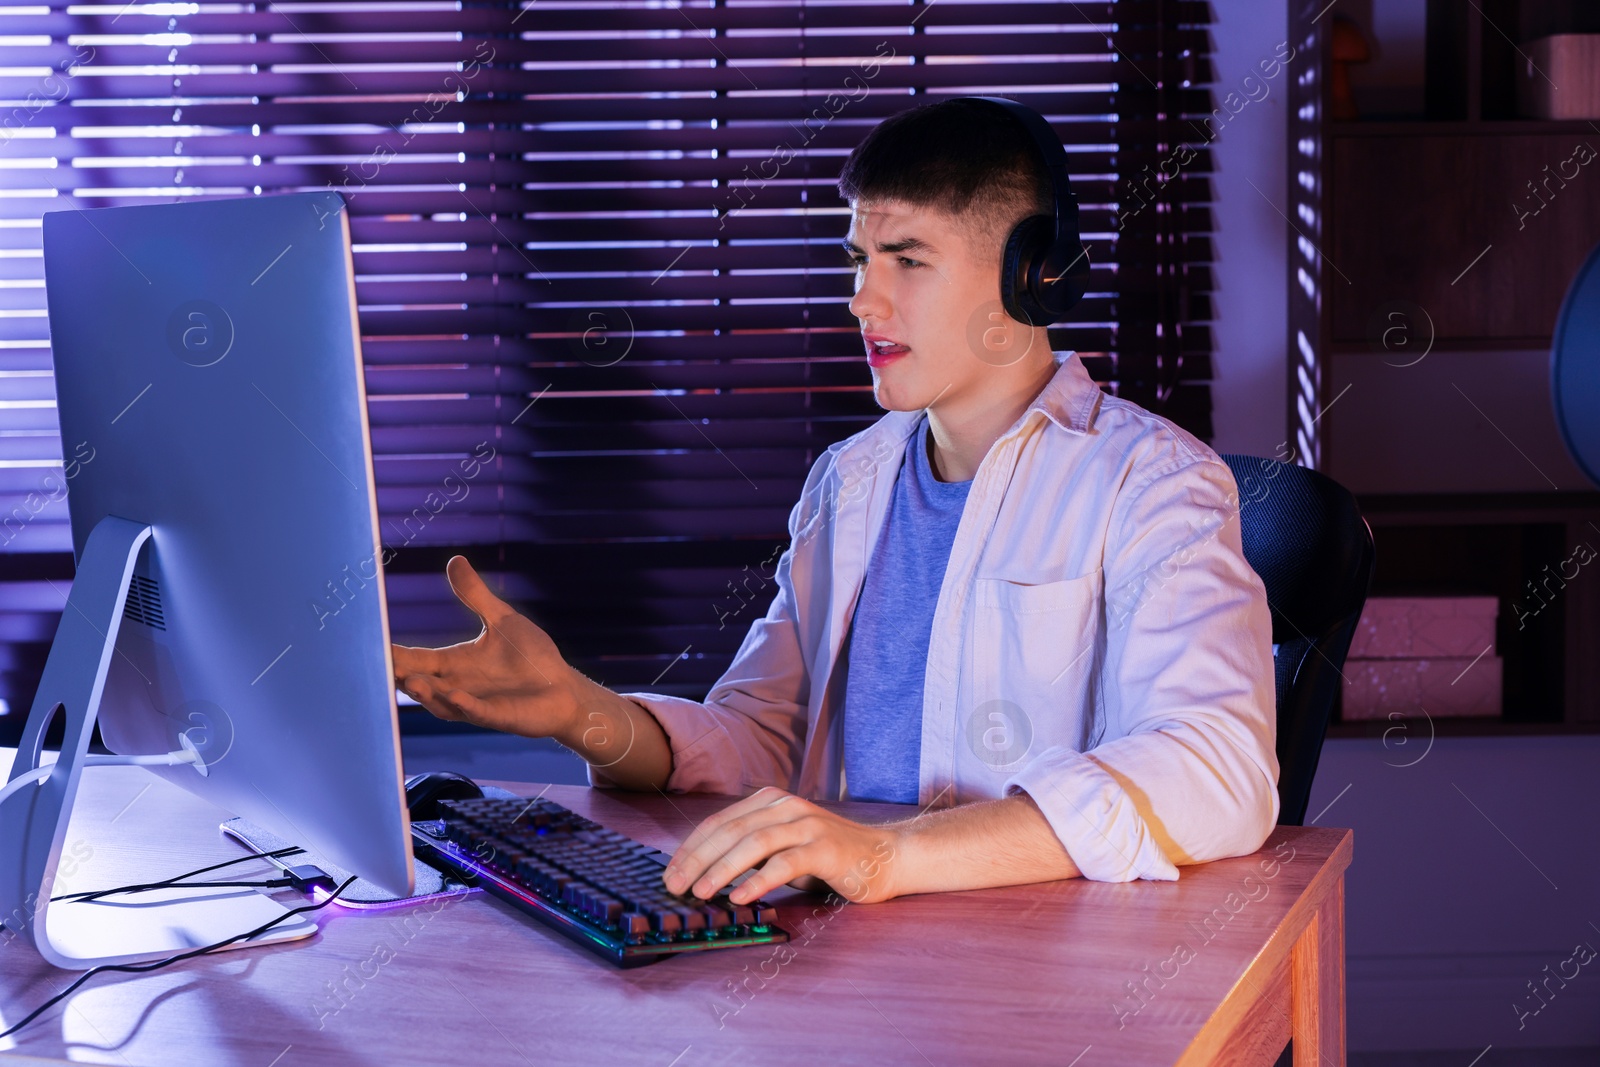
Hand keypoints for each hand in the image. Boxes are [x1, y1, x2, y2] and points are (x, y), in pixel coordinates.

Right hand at [391, 555, 579, 737]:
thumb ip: (475, 595)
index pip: (414, 658)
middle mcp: (457, 687)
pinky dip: (464, 705)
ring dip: (425, 693)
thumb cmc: (532, 658)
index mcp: (454, 664)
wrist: (565, 688)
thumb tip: (455, 560)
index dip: (392, 652)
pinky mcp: (499, 716)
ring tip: (408, 680)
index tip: (366, 643)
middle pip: (418, 682)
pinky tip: (454, 695)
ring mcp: (476, 704)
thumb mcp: (502, 619)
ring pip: (441, 703)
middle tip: (378, 664)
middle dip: (399, 674)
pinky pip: (477, 712)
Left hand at [662, 787, 901, 904]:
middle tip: (674, 886)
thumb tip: (703, 873)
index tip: (669, 873)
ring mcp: (807, 825)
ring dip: (722, 868)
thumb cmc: (827, 857)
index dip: (691, 847)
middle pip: (731, 830)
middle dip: (697, 859)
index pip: (720, 821)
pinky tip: (740, 897)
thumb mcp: (782, 847)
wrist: (884, 858)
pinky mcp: (826, 848)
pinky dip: (759, 880)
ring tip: (700, 892)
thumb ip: (750, 851)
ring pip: (754, 843)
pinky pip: (785, 863)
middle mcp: (786, 806)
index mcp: (770, 801)